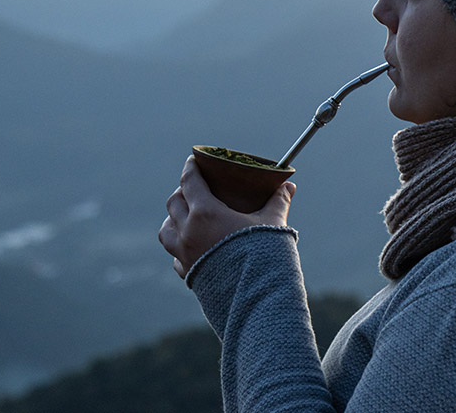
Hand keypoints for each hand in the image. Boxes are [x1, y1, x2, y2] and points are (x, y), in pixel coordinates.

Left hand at [158, 154, 296, 277]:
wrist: (255, 296)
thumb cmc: (264, 255)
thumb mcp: (273, 224)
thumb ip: (278, 202)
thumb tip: (289, 186)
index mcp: (206, 213)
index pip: (189, 181)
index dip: (190, 167)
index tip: (193, 160)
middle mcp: (188, 231)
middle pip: (174, 203)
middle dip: (182, 192)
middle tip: (194, 189)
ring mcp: (184, 254)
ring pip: (166, 229)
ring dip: (173, 219)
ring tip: (185, 216)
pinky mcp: (188, 273)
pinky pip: (175, 256)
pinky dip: (179, 247)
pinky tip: (191, 247)